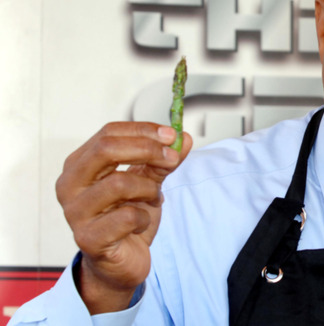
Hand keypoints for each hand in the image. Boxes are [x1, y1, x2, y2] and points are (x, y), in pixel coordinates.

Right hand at [55, 122, 191, 313]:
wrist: (121, 263)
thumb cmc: (128, 218)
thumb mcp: (148, 183)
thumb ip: (163, 161)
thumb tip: (183, 137)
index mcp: (79, 165)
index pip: (108, 133)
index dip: (142, 130)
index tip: (171, 134)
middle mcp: (70, 185)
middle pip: (105, 150)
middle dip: (146, 150)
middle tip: (172, 158)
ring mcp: (75, 212)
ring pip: (119, 183)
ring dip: (148, 189)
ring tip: (154, 198)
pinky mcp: (88, 238)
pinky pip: (126, 216)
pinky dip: (144, 217)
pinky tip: (141, 223)